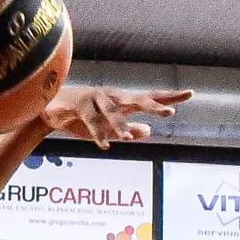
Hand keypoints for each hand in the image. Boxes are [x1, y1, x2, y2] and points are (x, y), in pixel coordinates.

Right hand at [43, 84, 191, 148]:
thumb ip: (127, 129)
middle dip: (154, 106)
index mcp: (122, 102)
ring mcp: (96, 98)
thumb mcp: (106, 127)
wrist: (50, 108)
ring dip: (121, 125)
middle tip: (170, 112)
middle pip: (137, 100)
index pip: (149, 98)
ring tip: (130, 138)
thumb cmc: (80, 117)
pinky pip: (91, 122)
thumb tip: (149, 130)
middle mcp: (113, 97)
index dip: (168, 97)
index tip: (190, 94)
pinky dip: (97, 134)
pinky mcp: (79, 105)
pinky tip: (105, 145)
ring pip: (112, 113)